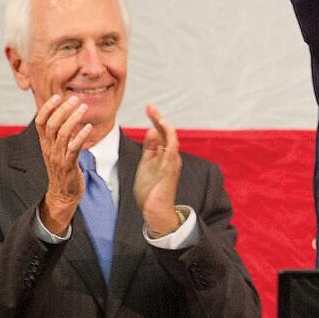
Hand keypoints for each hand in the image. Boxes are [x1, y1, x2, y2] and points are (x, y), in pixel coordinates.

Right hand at [35, 94, 91, 234]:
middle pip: (51, 124)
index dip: (48, 108)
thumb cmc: (64, 170)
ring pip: (62, 133)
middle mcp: (49, 148)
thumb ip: (61, 135)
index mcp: (45, 144)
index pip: (40, 121)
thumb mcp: (59, 150)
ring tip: (84, 107)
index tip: (57, 96)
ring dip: (74, 118)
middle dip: (63, 109)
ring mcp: (57, 157)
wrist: (63, 195)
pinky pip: (73, 148)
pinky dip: (81, 136)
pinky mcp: (68, 165)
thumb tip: (68, 117)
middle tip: (75, 99)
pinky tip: (89, 127)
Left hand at [133, 103, 182, 234]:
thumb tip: (152, 131)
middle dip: (158, 119)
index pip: (160, 133)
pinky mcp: (171, 169)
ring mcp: (172, 162)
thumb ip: (150, 149)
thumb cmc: (150, 191)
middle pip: (166, 133)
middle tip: (150, 106)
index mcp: (162, 155)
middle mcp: (170, 156)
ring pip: (171, 139)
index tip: (149, 108)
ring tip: (156, 115)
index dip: (155, 120)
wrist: (155, 210)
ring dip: (164, 125)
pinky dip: (170, 138)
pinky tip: (164, 128)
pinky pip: (173, 150)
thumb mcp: (145, 165)